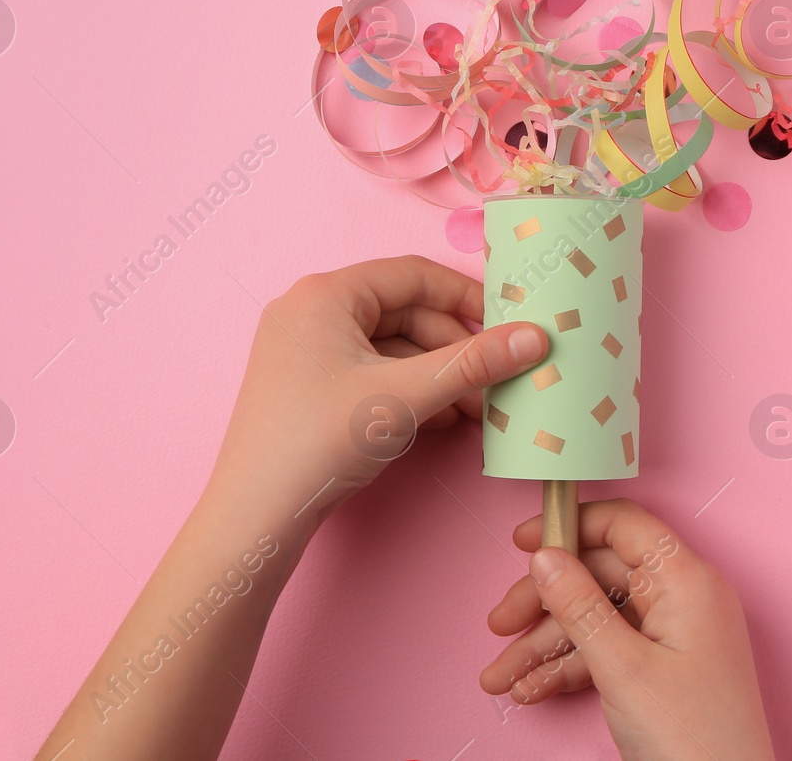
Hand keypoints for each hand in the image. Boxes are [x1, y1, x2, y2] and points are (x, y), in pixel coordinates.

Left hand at [207, 256, 547, 532]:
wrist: (256, 516)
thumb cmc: (318, 443)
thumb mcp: (405, 397)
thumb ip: (473, 364)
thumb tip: (535, 337)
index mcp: (325, 295)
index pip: (413, 275)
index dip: (467, 298)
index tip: (509, 324)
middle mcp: (310, 311)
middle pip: (404, 312)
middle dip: (454, 349)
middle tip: (496, 380)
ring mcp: (306, 349)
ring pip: (392, 347)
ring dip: (437, 376)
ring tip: (476, 410)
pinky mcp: (308, 385)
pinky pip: (372, 372)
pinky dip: (409, 391)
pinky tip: (442, 420)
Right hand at [480, 499, 774, 760]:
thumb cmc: (696, 740)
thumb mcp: (623, 668)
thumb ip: (579, 606)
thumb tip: (547, 557)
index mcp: (686, 581)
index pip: (623, 526)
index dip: (570, 527)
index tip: (524, 541)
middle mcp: (684, 598)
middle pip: (600, 576)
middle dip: (544, 603)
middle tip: (500, 624)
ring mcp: (675, 634)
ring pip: (597, 619)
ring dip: (546, 646)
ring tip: (503, 677)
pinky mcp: (666, 667)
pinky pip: (609, 651)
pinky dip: (570, 668)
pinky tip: (533, 689)